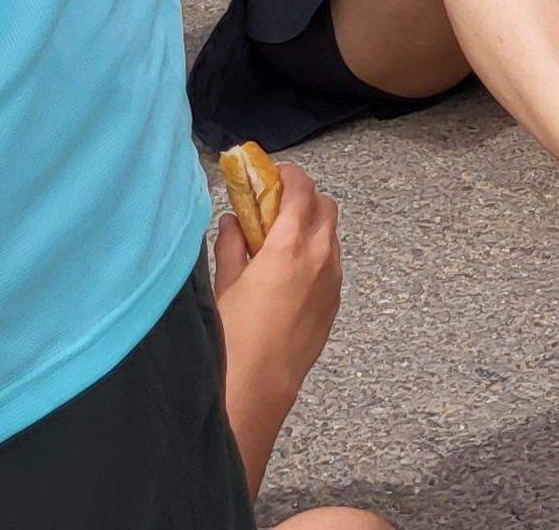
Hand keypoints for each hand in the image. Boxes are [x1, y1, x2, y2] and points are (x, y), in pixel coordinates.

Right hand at [210, 159, 341, 458]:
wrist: (260, 386)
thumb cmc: (234, 336)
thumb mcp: (224, 283)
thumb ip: (231, 244)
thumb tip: (232, 220)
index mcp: (292, 245)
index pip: (301, 190)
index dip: (287, 174)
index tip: (270, 172)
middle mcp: (321, 257)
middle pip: (324, 206)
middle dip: (301, 197)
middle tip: (270, 203)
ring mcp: (333, 281)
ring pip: (330, 235)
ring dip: (309, 225)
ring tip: (274, 238)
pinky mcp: (334, 303)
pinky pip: (330, 262)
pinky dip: (314, 252)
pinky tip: (285, 269)